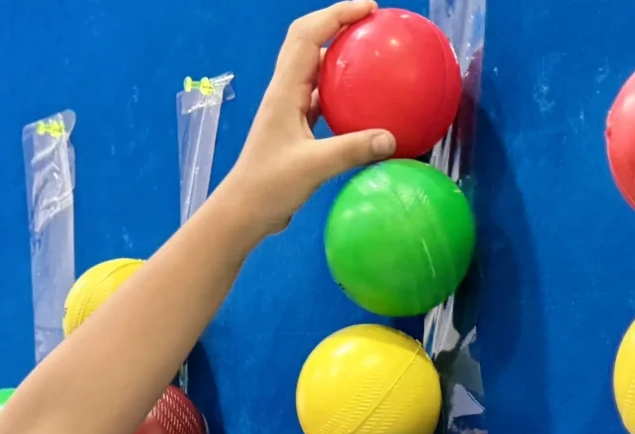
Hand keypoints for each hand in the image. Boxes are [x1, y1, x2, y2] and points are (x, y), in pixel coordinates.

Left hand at [214, 1, 398, 236]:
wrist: (244, 212)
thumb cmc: (268, 187)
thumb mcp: (313, 167)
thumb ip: (352, 151)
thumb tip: (390, 138)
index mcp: (284, 92)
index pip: (308, 36)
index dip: (337, 14)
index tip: (369, 9)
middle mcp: (285, 93)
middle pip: (309, 41)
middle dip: (339, 23)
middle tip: (373, 22)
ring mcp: (289, 109)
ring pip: (315, 69)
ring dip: (340, 55)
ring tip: (372, 52)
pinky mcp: (296, 128)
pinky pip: (321, 98)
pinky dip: (342, 91)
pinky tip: (364, 100)